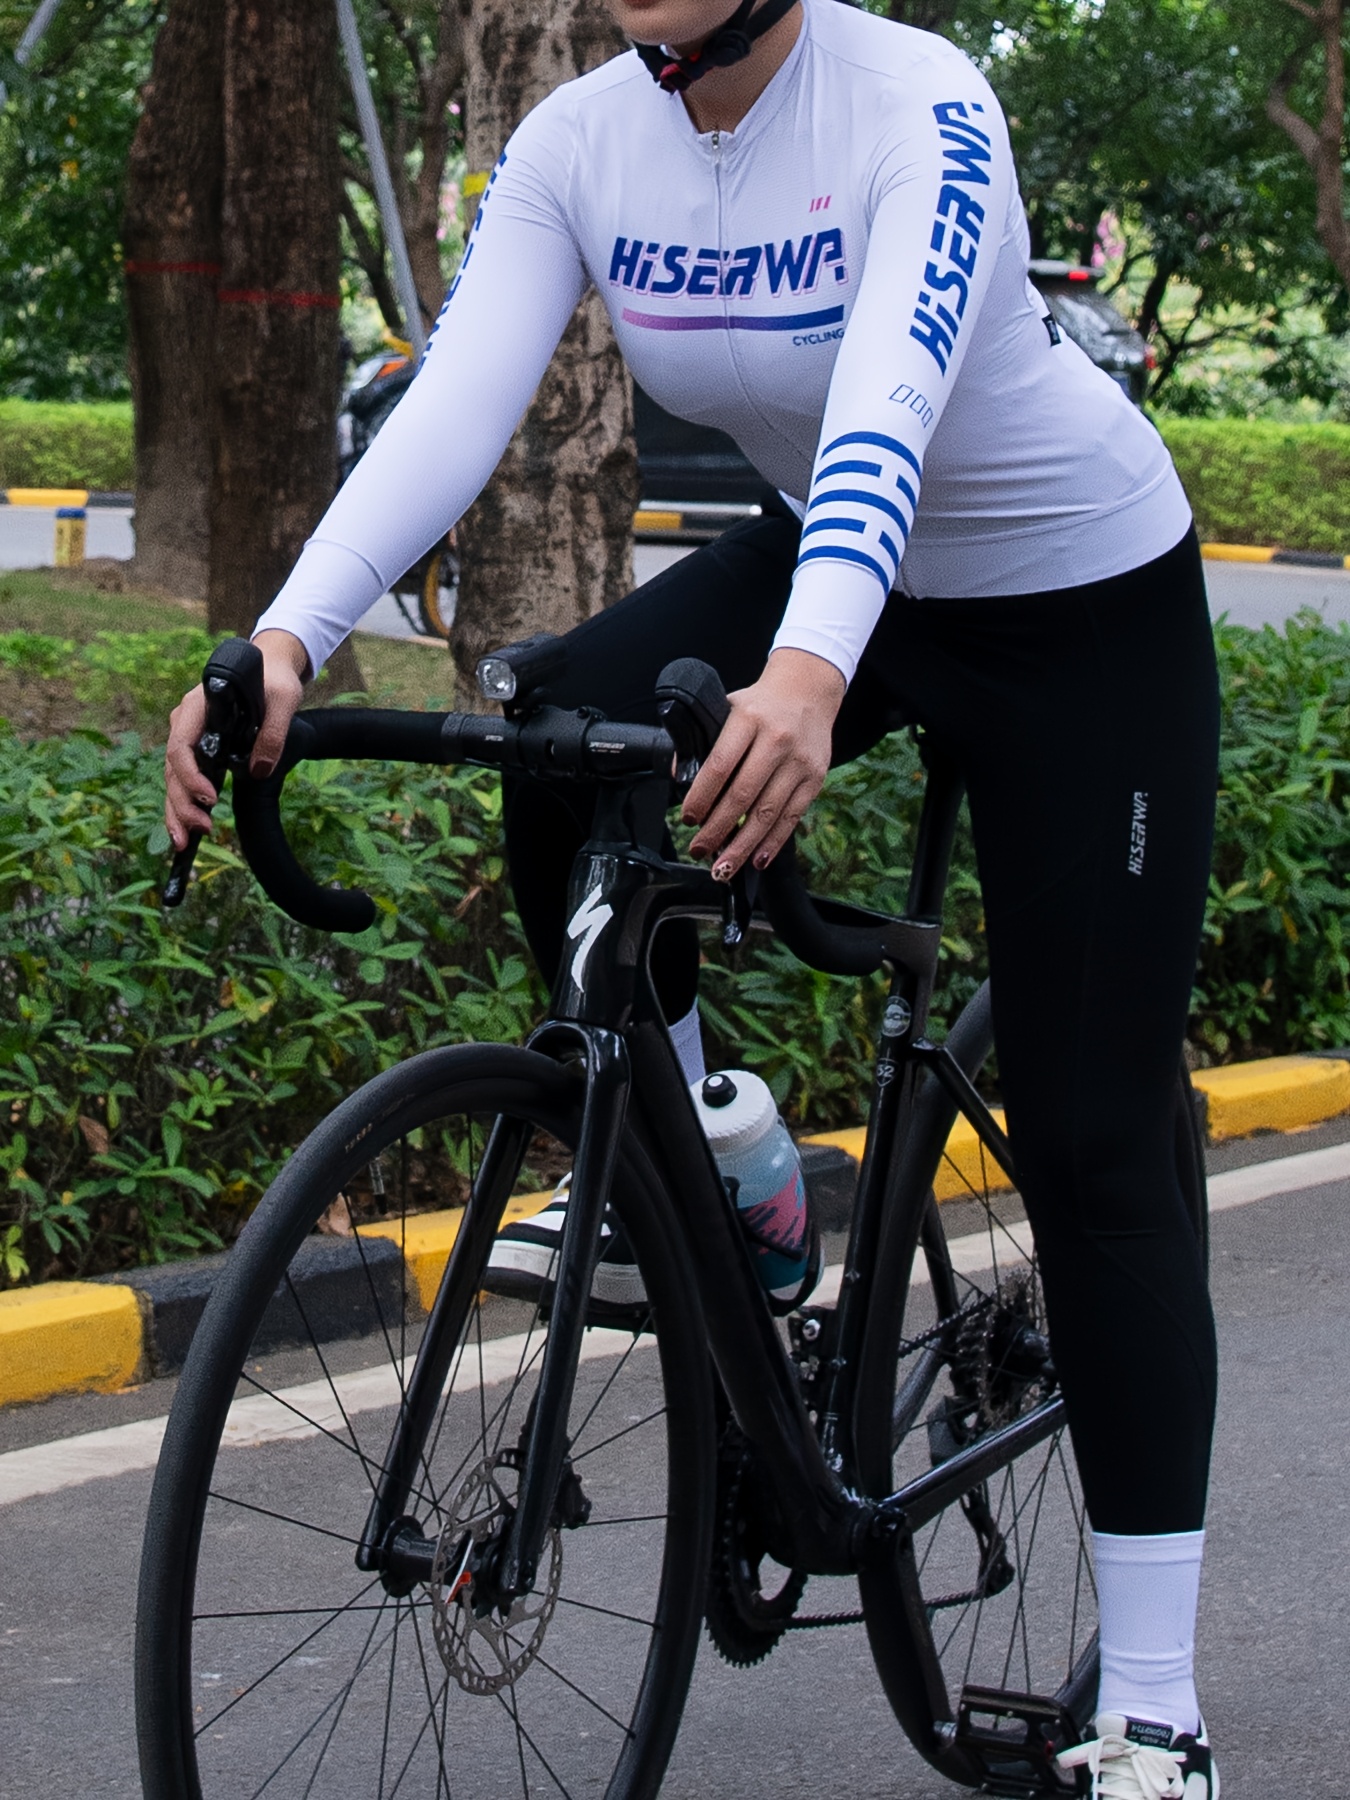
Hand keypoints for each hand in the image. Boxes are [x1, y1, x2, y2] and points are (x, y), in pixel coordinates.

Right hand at [163, 629, 308, 851]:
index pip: (181, 744)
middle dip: (181, 803)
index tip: (210, 797)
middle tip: (200, 830)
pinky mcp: (196, 749)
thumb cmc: (274, 680)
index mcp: (198, 706)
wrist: (268, 668)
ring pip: (172, 779)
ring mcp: (187, 736)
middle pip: (172, 768)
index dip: (190, 774)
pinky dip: (183, 805)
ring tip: (185, 842)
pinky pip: (183, 780)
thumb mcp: (284, 699)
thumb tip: (259, 771)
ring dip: (177, 811)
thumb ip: (273, 732)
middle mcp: (185, 722)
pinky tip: (187, 830)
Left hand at [682, 648, 845, 879]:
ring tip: (723, 867)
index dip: (701, 797)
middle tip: (699, 849)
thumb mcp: (727, 708)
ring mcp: (799, 761)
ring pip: (768, 812)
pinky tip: (757, 859)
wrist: (808, 689)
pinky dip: (773, 842)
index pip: (719, 765)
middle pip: (743, 795)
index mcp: (748, 719)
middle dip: (717, 829)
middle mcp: (776, 740)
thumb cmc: (760, 704)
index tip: (688, 819)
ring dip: (743, 845)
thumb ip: (702, 739)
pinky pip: (792, 816)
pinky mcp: (815, 777)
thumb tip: (677, 774)